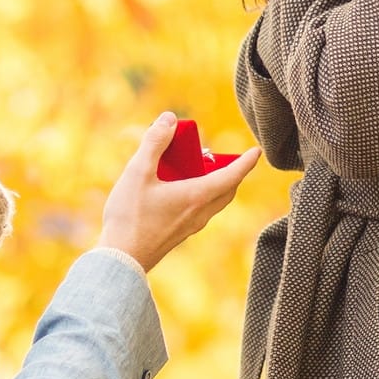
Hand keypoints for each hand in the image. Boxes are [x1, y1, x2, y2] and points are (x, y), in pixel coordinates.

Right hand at [97, 112, 258, 273]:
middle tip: (220, 157)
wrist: (121, 259)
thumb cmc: (130, 216)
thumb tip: (169, 118)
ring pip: (214, 202)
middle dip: (231, 172)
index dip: (246, 162)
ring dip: (214, 184)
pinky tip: (177, 189)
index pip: (232, 176)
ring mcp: (191, 226)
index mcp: (197, 196)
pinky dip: (201, 195)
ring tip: (195, 169)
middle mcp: (200, 213)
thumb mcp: (138, 172)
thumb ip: (154, 143)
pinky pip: (201, 210)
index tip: (256, 151)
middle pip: (227, 190)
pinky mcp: (180, 233)